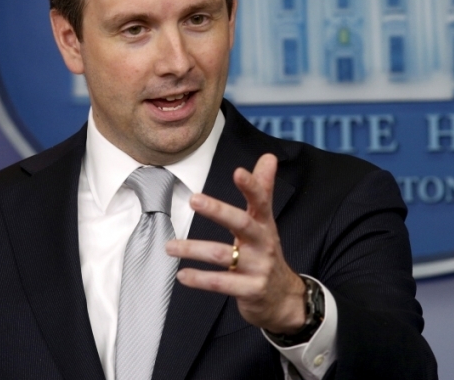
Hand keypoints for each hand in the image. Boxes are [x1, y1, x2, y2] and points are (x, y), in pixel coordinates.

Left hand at [165, 153, 306, 333]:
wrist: (284, 298)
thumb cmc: (266, 253)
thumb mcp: (266, 222)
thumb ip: (263, 189)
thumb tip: (269, 156)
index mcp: (264, 224)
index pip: (260, 200)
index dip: (251, 186)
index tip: (238, 171)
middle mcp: (262, 242)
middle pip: (242, 223)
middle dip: (218, 210)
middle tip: (194, 199)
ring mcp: (257, 267)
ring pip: (223, 255)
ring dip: (194, 249)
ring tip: (169, 246)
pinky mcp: (250, 289)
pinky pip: (221, 283)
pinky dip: (200, 279)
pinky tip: (182, 275)